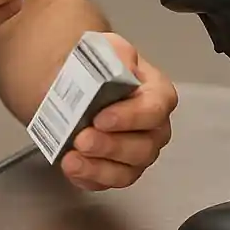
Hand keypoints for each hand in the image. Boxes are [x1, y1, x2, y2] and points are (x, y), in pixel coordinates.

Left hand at [60, 34, 177, 192]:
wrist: (79, 82)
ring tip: (72, 159)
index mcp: (158, 95)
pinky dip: (89, 178)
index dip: (130, 117)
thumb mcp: (109, 48)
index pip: (154, 110)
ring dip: (99, 168)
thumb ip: (117, 54)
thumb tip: (121, 66)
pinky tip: (72, 168)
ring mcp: (138, 153)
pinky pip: (108, 182)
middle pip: (142, 147)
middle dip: (110, 146)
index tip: (101, 118)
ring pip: (127, 171)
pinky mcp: (118, 169)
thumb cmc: (101, 66)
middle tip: (82, 139)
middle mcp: (154, 128)